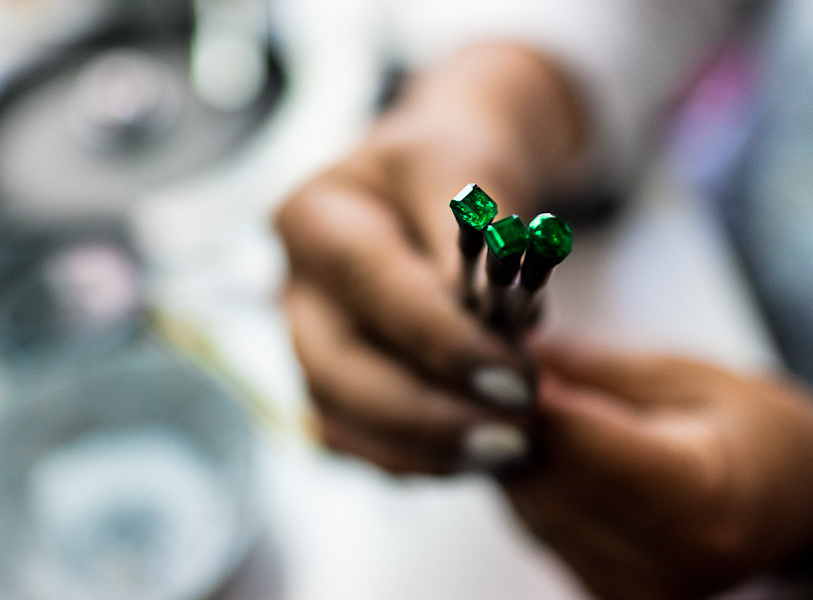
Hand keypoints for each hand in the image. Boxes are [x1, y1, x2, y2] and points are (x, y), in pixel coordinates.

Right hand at [275, 43, 587, 472]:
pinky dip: (414, 459)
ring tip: (506, 450)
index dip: (442, 340)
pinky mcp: (331, 383)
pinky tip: (472, 454)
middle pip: (336, 371)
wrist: (431, 182)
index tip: (516, 382)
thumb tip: (506, 329)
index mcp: (314, 217)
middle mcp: (295, 287)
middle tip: (513, 434)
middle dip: (428, 416)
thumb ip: (484, 237)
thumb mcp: (469, 166)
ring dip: (424, 449)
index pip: (371, 283)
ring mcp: (305, 342)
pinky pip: (357, 442)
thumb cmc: (450, 165)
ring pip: (340, 420)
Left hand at [504, 341, 812, 598]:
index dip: (524, 394)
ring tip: (524, 401)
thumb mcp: (687, 377)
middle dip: (508, 418)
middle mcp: (664, 560)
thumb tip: (513, 352)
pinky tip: (545, 447)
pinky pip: (538, 528)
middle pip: (541, 479)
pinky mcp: (611, 596)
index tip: (495, 353)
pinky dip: (532, 483)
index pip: (574, 441)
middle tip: (498, 367)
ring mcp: (635, 589)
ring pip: (527, 506)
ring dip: (513, 450)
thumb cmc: (760, 431)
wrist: (801, 505)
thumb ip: (594, 370)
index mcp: (698, 497)